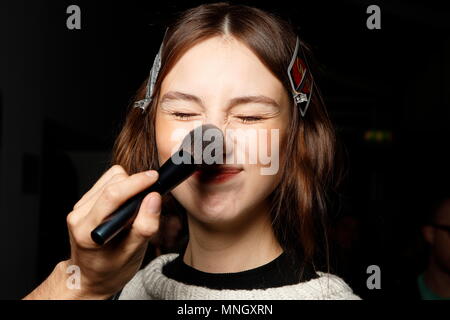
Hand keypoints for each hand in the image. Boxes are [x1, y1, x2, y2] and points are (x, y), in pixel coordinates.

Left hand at [24, 165, 160, 298]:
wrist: (91, 277)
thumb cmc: (111, 269)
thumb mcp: (133, 254)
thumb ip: (145, 226)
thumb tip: (154, 198)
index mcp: (87, 231)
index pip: (112, 196)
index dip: (137, 183)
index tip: (155, 178)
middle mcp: (79, 216)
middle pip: (112, 182)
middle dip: (136, 184)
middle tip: (150, 198)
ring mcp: (79, 207)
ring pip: (110, 178)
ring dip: (129, 185)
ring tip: (135, 208)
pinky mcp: (84, 202)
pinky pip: (107, 181)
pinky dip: (122, 187)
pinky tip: (125, 205)